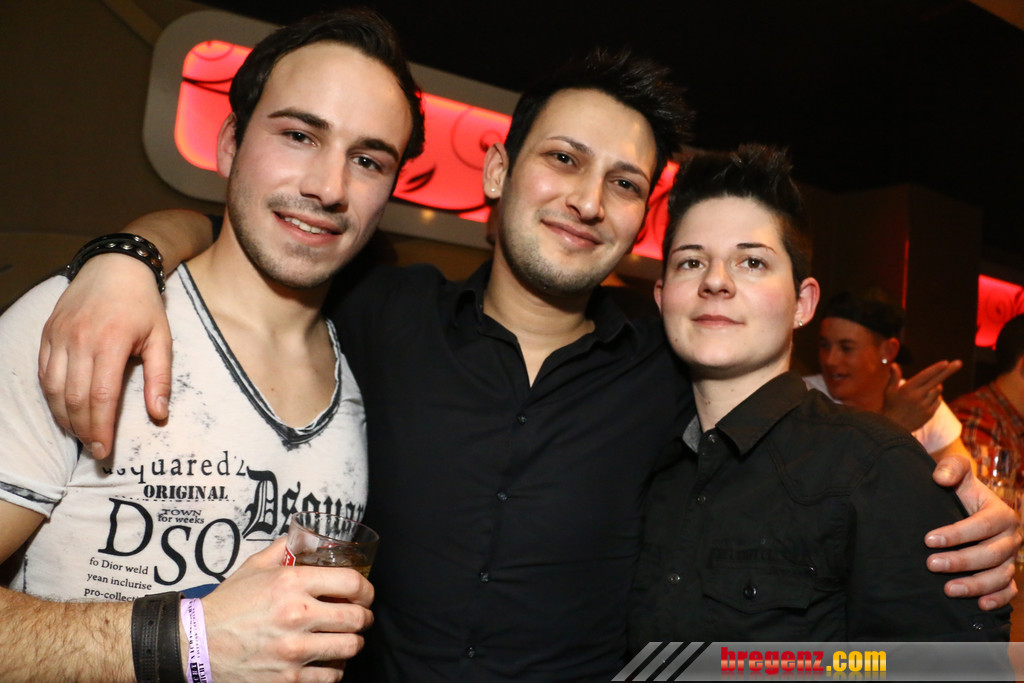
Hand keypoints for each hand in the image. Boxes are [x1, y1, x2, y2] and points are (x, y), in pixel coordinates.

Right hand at [37, 255, 170, 458]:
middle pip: (74, 399)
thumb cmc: (143, 306)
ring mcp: (59, 336)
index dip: (101, 428)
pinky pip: (44, 373)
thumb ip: (160, 378)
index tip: (105, 450)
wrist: (116, 267)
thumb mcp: (161, 338)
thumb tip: (159, 415)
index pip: (100, 397)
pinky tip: (64, 410)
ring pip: (54, 389)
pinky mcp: (47, 333)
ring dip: (64, 417)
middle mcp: (79, 341)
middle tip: (94, 450)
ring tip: (80, 434)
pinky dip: (51, 396)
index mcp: (110, 343)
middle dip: (83, 430)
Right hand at [202, 537, 373, 681]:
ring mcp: (293, 650)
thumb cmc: (227, 605)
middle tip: (361, 618)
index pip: (352, 582)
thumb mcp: (254, 567)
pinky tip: (326, 660)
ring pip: (350, 647)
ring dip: (352, 643)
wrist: (195, 645)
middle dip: (365, 617)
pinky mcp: (288, 679)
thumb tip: (309, 536)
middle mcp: (296, 615)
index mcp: (291, 583)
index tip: (365, 594)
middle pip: (358, 618)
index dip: (367, 589)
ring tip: (344, 639)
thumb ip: (285, 548)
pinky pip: (332, 676)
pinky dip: (334, 669)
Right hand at [881, 359, 961, 432]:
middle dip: (949, 370)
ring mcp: (925, 405)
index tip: (946, 362)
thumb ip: (893, 377)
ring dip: (935, 387)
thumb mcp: (889, 391)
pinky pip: (938, 401)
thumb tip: (894, 364)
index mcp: (908, 388)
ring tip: (923, 392)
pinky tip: (925, 401)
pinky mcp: (929, 414)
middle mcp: (918, 396)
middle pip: (937, 380)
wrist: (893, 429)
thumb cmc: (890, 407)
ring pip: (937, 391)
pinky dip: (935, 398)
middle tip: (959, 362)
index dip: (936, 368)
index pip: (925, 375)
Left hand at [927, 453, 1019, 609]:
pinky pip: (1009, 590)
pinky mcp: (1006, 573)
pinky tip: (980, 606)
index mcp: (1001, 512)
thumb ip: (951, 467)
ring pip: (1000, 576)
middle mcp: (1010, 537)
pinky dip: (998, 599)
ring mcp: (1010, 558)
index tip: (928, 540)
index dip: (956, 534)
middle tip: (930, 564)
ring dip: (975, 585)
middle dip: (960, 561)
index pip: (982, 526)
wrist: (963, 504)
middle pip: (991, 554)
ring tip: (947, 590)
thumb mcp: (956, 471)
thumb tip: (940, 478)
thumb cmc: (959, 488)